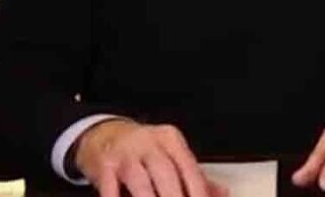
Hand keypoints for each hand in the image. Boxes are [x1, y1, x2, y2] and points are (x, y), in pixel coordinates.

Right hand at [72, 119, 227, 196]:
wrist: (103, 134)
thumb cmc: (141, 150)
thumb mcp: (169, 155)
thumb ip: (194, 176)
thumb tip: (221, 194)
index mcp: (170, 140)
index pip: (190, 168)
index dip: (198, 193)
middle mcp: (148, 143)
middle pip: (167, 174)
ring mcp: (125, 153)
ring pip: (141, 183)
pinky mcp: (104, 165)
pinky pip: (111, 188)